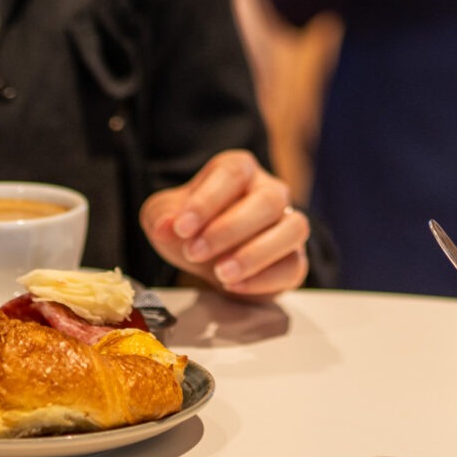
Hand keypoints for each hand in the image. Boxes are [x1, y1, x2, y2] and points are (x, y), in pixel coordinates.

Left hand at [141, 150, 308, 297]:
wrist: (207, 259)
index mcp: (239, 170)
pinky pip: (294, 265)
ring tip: (220, 273)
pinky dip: (264, 279)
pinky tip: (233, 285)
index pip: (233, 174)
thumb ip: (162, 216)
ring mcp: (288, 224)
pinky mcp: (294, 259)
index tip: (182, 228)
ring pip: (293, 229)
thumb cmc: (191, 228)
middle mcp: (270, 191)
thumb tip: (166, 226)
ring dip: (256, 254)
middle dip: (229, 229)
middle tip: (194, 252)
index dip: (208, 200)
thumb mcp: (165, 216)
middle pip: (268, 200)